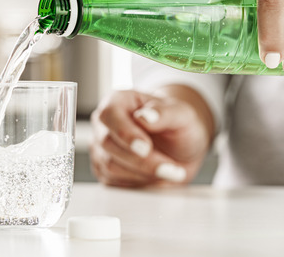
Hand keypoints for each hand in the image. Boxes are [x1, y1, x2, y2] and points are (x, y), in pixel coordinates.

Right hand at [89, 86, 213, 186]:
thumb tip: (145, 117)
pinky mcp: (103, 169)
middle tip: (171, 168)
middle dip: (142, 160)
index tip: (146, 148)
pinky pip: (113, 181)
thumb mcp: (182, 115)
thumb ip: (164, 113)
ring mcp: (101, 147)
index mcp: (118, 100)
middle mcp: (104, 123)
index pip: (110, 114)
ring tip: (170, 171)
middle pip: (109, 144)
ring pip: (111, 166)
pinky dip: (138, 182)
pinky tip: (156, 176)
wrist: (181, 149)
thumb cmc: (178, 126)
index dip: (125, 133)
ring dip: (143, 173)